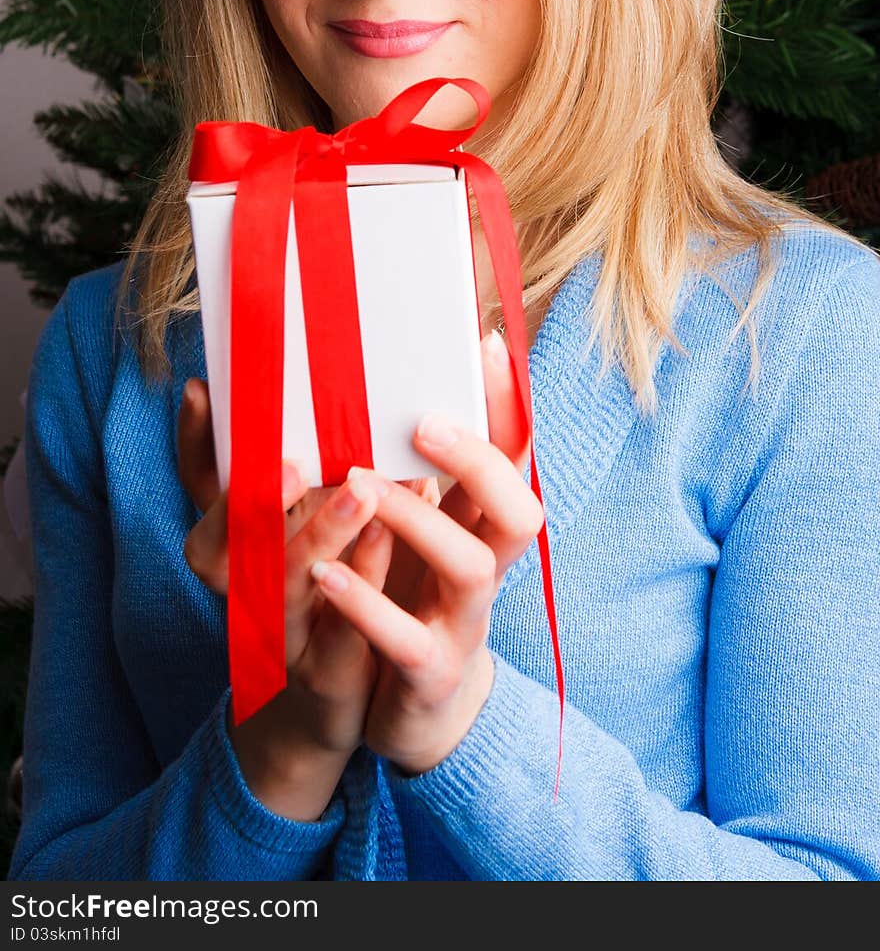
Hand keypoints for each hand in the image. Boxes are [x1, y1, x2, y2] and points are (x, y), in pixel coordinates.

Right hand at [177, 378, 393, 757]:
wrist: (320, 699)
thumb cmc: (301, 585)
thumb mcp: (269, 524)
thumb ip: (250, 465)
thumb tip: (211, 384)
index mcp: (227, 550)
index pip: (194, 492)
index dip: (196, 452)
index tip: (211, 399)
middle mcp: (243, 590)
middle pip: (229, 549)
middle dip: (256, 503)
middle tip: (294, 461)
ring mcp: (283, 636)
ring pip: (286, 590)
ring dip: (320, 538)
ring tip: (361, 490)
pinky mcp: (327, 674)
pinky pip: (341, 635)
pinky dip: (364, 587)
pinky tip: (389, 539)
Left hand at [307, 329, 540, 774]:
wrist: (412, 712)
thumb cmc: (407, 598)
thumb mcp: (416, 530)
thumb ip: (408, 471)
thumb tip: (381, 388)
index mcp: (479, 526)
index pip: (515, 456)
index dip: (508, 404)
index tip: (487, 343)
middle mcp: (484, 568)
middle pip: (518, 508)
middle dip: (478, 460)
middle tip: (422, 423)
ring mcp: (462, 623)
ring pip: (470, 566)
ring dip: (418, 521)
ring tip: (361, 485)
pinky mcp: (427, 674)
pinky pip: (406, 641)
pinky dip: (366, 607)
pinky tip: (325, 574)